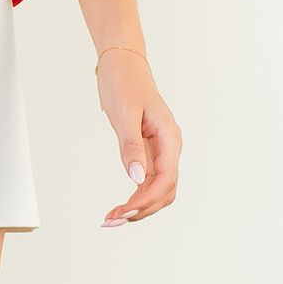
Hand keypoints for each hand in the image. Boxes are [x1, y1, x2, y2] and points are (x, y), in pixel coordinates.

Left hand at [96, 51, 181, 226]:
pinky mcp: (148, 151)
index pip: (165, 179)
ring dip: (139, 207)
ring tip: (113, 218)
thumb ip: (131, 146)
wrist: (122, 63)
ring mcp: (160, 150)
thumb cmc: (124, 83)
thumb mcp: (125, 113)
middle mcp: (169, 147)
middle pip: (165, 191)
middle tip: (113, 220)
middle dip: (142, 209)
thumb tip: (136, 179)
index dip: (146, 199)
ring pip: (157, 189)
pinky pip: (147, 180)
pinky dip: (135, 195)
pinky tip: (120, 205)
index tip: (125, 212)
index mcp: (169, 138)